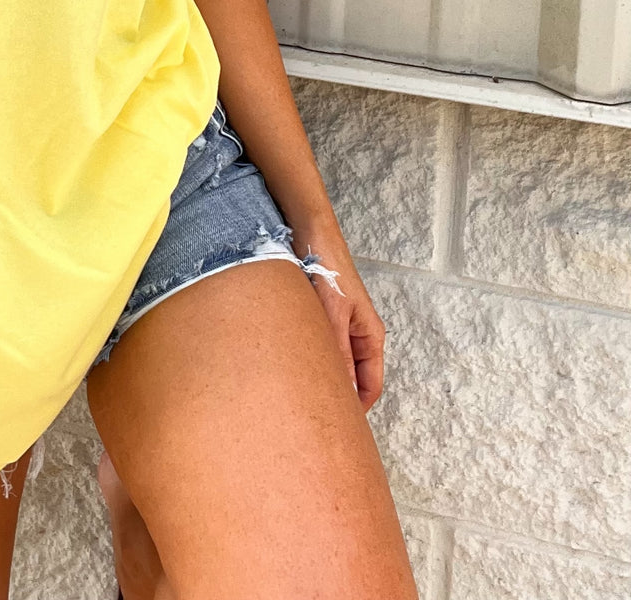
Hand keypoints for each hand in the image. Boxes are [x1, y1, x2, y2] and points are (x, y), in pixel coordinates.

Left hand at [298, 234, 385, 410]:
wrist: (308, 231)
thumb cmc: (327, 267)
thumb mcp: (334, 314)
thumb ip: (339, 352)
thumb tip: (342, 395)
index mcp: (370, 336)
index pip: (371, 386)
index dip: (357, 410)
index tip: (339, 429)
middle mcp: (356, 334)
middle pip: (353, 378)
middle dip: (337, 398)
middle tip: (314, 418)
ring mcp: (337, 327)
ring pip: (333, 364)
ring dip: (321, 378)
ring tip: (300, 397)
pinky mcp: (318, 318)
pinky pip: (317, 348)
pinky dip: (308, 360)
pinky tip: (289, 368)